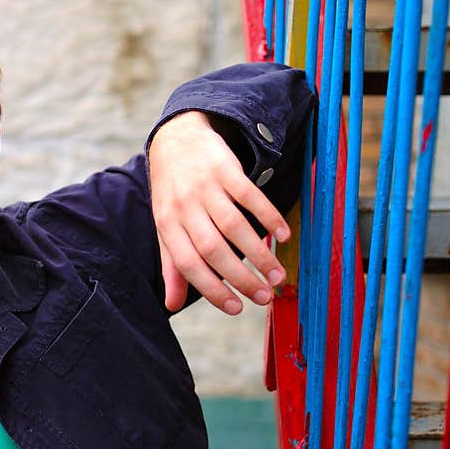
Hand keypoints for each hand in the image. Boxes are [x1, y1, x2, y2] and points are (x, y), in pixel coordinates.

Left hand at [148, 110, 290, 314]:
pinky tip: (283, 235)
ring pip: (234, 226)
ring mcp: (205, 187)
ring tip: (278, 276)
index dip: (212, 289)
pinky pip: (250, 196)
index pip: (188, 265)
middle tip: (265, 296)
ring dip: (259, 254)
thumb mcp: (166, 228)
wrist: (176, 140)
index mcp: (168, 226)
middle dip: (241, 277)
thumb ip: (172, 267)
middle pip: (213, 249)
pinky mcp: (225, 168)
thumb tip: (171, 305)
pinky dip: (269, 216)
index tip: (236, 308)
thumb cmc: (173, 194)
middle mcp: (184, 207)